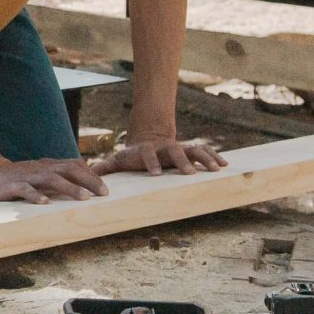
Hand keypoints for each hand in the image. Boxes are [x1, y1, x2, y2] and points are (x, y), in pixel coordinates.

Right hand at [0, 155, 108, 204]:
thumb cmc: (16, 178)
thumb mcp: (39, 175)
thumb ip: (58, 178)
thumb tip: (82, 185)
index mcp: (47, 166)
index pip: (74, 165)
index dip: (91, 175)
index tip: (106, 189)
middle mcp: (40, 168)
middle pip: (68, 170)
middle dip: (88, 180)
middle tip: (103, 193)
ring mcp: (26, 176)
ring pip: (51, 179)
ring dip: (69, 188)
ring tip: (84, 198)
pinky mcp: (11, 186)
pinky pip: (25, 190)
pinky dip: (36, 196)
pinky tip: (45, 203)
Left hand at [97, 134, 227, 177]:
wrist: (149, 139)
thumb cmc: (132, 156)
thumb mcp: (118, 160)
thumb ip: (104, 166)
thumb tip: (88, 173)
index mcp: (146, 150)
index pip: (148, 154)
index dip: (151, 162)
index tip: (156, 173)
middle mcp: (164, 147)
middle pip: (174, 150)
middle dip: (182, 161)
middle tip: (189, 174)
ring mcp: (179, 147)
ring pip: (193, 149)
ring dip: (204, 158)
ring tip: (216, 169)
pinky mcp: (190, 151)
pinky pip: (204, 151)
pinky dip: (214, 156)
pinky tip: (225, 166)